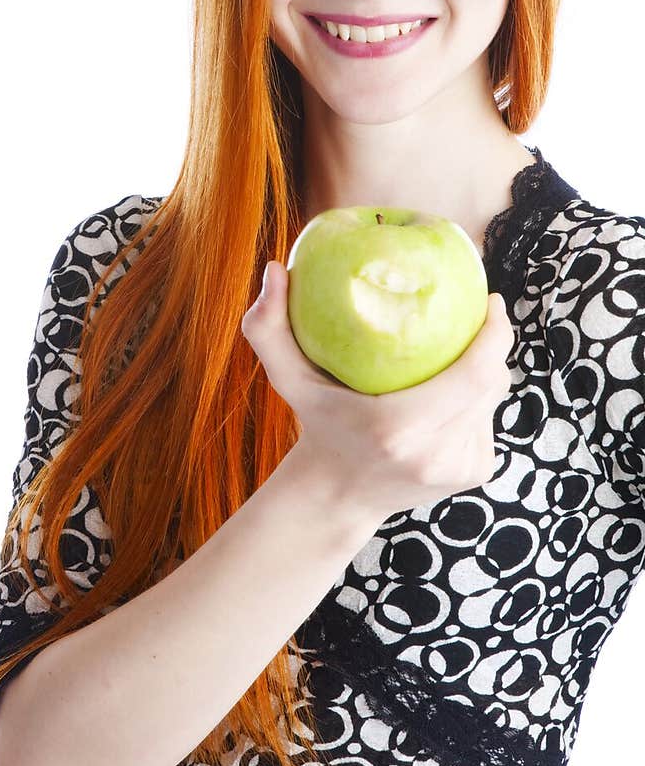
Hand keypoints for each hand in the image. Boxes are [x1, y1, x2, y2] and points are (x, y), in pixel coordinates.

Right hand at [241, 260, 513, 524]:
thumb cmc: (316, 424)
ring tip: (465, 344)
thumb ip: (269, 328)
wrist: (338, 497)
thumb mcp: (289, 380)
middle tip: (482, 311)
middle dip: (495, 342)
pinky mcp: (474, 473)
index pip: (476, 373)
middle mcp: (435, 453)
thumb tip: (274, 268)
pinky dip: (475, 399)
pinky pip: (486, 420)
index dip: (495, 334)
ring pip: (493, 400)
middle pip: (493, 382)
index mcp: (398, 428)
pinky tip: (454, 386)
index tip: (490, 299)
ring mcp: (459, 468)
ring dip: (484, 370)